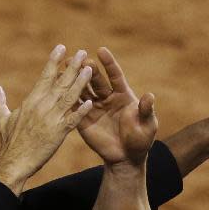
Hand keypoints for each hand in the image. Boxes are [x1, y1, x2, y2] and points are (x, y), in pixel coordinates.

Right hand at [0, 45, 92, 194]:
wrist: (13, 162)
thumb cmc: (8, 142)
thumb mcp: (3, 119)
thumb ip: (0, 102)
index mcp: (30, 101)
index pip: (45, 76)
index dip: (54, 61)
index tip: (62, 48)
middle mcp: (41, 107)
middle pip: (60, 82)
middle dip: (72, 66)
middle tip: (83, 52)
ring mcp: (50, 120)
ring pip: (69, 97)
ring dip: (81, 82)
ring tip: (91, 69)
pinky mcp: (57, 134)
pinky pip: (72, 120)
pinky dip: (81, 111)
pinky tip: (91, 102)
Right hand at [76, 47, 156, 166]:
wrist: (126, 158)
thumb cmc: (141, 140)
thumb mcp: (148, 125)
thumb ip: (146, 110)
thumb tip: (149, 96)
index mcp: (122, 95)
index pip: (114, 75)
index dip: (108, 64)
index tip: (101, 51)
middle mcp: (107, 98)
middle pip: (96, 81)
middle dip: (88, 70)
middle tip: (79, 59)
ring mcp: (94, 108)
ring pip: (83, 91)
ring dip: (75, 80)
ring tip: (65, 68)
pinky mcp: (84, 120)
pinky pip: (75, 108)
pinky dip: (68, 99)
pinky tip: (59, 90)